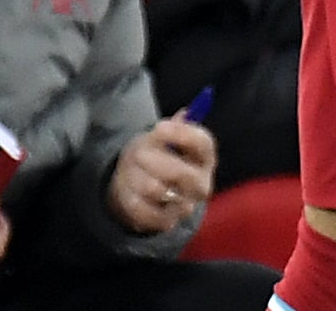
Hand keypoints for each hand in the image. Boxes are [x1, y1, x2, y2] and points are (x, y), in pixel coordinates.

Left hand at [107, 116, 215, 235]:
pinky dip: (131, 197)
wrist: (146, 188)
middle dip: (152, 160)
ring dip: (136, 177)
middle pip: (179, 172)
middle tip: (137, 153)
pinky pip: (143, 210)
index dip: (181, 134)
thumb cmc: (158, 155)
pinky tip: (130, 189)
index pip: (202, 143)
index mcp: (206, 157)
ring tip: (130, 170)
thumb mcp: (164, 137)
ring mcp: (186, 205)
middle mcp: (202, 183)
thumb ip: (174, 126)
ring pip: (155, 189)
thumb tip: (185, 114)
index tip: (159, 127)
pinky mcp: (167, 222)